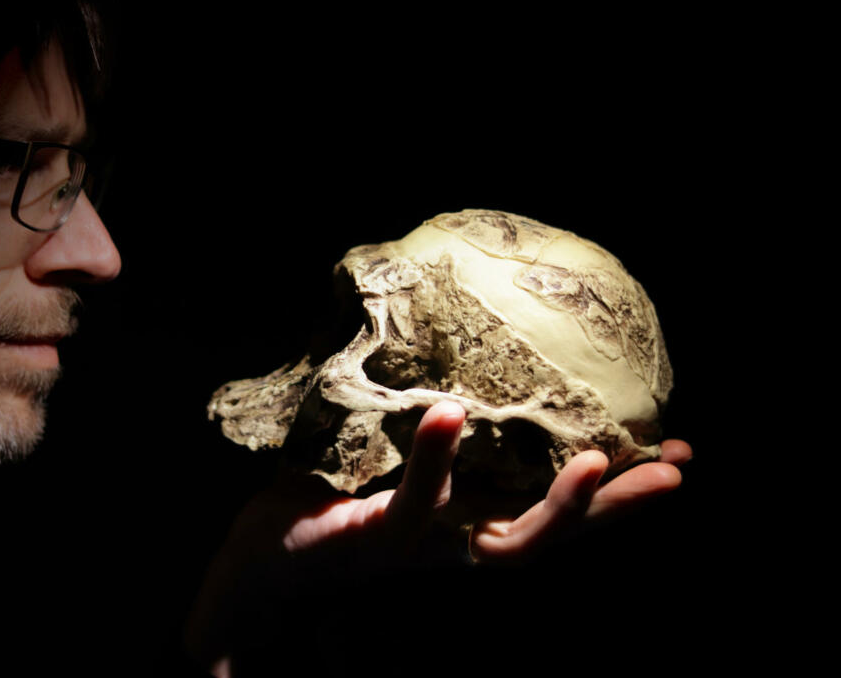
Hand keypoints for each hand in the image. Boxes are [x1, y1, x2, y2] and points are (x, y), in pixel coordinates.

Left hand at [185, 401, 690, 674]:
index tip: (675, 453)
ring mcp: (421, 549)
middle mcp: (456, 546)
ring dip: (555, 507)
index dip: (616, 491)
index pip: (552, 507)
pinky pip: (412, 505)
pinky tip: (451, 413)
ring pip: (501, 544)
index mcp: (467, 523)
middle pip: (551, 537)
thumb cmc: (328, 504)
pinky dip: (434, 462)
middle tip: (674, 472)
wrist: (261, 563)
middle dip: (617, 511)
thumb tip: (461, 372)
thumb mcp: (392, 466)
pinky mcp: (374, 540)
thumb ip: (433, 439)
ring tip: (596, 459)